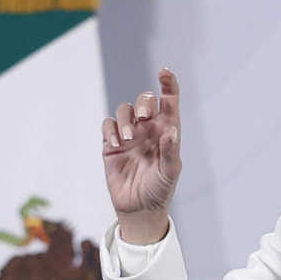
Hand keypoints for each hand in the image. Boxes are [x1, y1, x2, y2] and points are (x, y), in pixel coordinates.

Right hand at [101, 68, 181, 243]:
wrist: (139, 208)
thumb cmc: (160, 189)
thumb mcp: (170, 171)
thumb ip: (171, 151)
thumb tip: (171, 131)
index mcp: (168, 131)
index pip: (169, 102)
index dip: (168, 84)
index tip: (165, 71)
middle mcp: (149, 129)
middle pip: (145, 100)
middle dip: (145, 102)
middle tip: (146, 118)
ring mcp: (130, 135)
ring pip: (125, 110)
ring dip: (126, 119)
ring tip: (128, 140)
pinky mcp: (112, 145)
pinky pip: (108, 125)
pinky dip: (111, 130)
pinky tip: (116, 144)